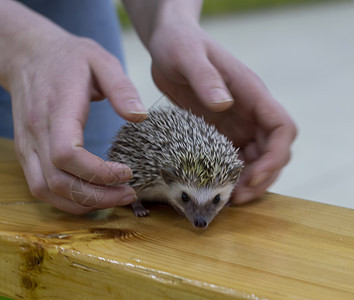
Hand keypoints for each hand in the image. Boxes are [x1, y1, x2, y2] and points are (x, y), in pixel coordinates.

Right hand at [8, 26, 147, 212]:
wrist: (27, 54)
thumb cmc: (68, 57)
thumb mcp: (101, 60)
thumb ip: (121, 88)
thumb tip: (139, 116)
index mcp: (56, 109)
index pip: (66, 154)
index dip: (98, 173)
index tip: (128, 172)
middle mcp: (35, 132)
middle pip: (58, 181)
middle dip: (97, 196)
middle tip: (129, 194)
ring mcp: (26, 145)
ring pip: (45, 190)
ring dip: (81, 203)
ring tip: (113, 199)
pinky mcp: (25, 152)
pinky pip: (40, 186)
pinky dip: (65, 199)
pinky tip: (90, 196)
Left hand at [148, 21, 296, 203]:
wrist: (168, 43)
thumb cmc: (180, 44)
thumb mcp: (188, 56)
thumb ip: (206, 78)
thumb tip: (224, 105)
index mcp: (251, 93)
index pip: (282, 128)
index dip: (275, 157)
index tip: (253, 176)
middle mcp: (249, 110)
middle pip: (272, 151)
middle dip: (261, 178)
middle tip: (235, 199)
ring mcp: (235, 121)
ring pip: (254, 158)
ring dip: (246, 181)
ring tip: (225, 200)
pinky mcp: (218, 129)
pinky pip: (231, 156)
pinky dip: (228, 174)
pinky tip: (213, 186)